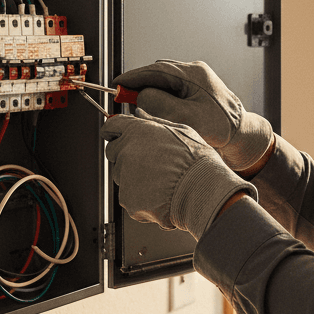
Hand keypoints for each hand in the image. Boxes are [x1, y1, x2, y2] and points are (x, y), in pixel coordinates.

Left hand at [101, 113, 256, 239]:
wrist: (203, 190)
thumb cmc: (196, 160)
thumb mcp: (181, 130)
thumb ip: (154, 121)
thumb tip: (139, 114)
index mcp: (137, 131)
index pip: (111, 127)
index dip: (113, 132)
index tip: (115, 136)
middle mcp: (126, 151)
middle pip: (113, 152)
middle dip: (125, 156)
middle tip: (150, 162)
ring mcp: (124, 177)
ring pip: (122, 176)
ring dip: (135, 178)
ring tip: (161, 180)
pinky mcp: (127, 199)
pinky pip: (130, 197)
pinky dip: (141, 198)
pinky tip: (161, 194)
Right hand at [113, 60, 273, 172]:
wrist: (242, 137)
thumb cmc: (221, 129)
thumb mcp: (186, 117)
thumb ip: (159, 103)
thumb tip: (140, 95)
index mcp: (194, 74)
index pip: (156, 70)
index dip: (133, 77)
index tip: (116, 84)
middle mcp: (194, 73)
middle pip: (158, 75)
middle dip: (141, 87)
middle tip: (126, 102)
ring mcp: (196, 82)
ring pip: (163, 83)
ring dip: (151, 95)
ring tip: (145, 111)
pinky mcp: (195, 93)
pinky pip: (171, 91)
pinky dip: (161, 100)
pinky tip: (158, 114)